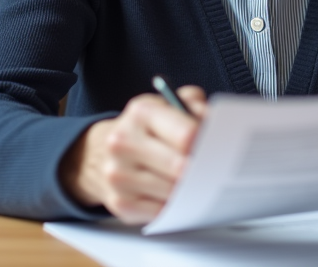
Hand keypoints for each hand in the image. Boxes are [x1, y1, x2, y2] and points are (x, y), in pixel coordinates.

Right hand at [59, 85, 207, 223]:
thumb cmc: (144, 129)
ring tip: (193, 180)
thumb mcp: (167, 105)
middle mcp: (123, 142)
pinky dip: (173, 206)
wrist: (99, 152)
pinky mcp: (119, 203)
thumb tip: (216, 125)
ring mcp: (118, 175)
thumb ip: (195, 107)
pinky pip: (162, 212)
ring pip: (173, 192)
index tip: (218, 150)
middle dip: (200, 171)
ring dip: (188, 190)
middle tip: (212, 170)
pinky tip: (175, 194)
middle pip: (180, 168)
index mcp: (142, 113)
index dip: (207, 145)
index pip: (186, 135)